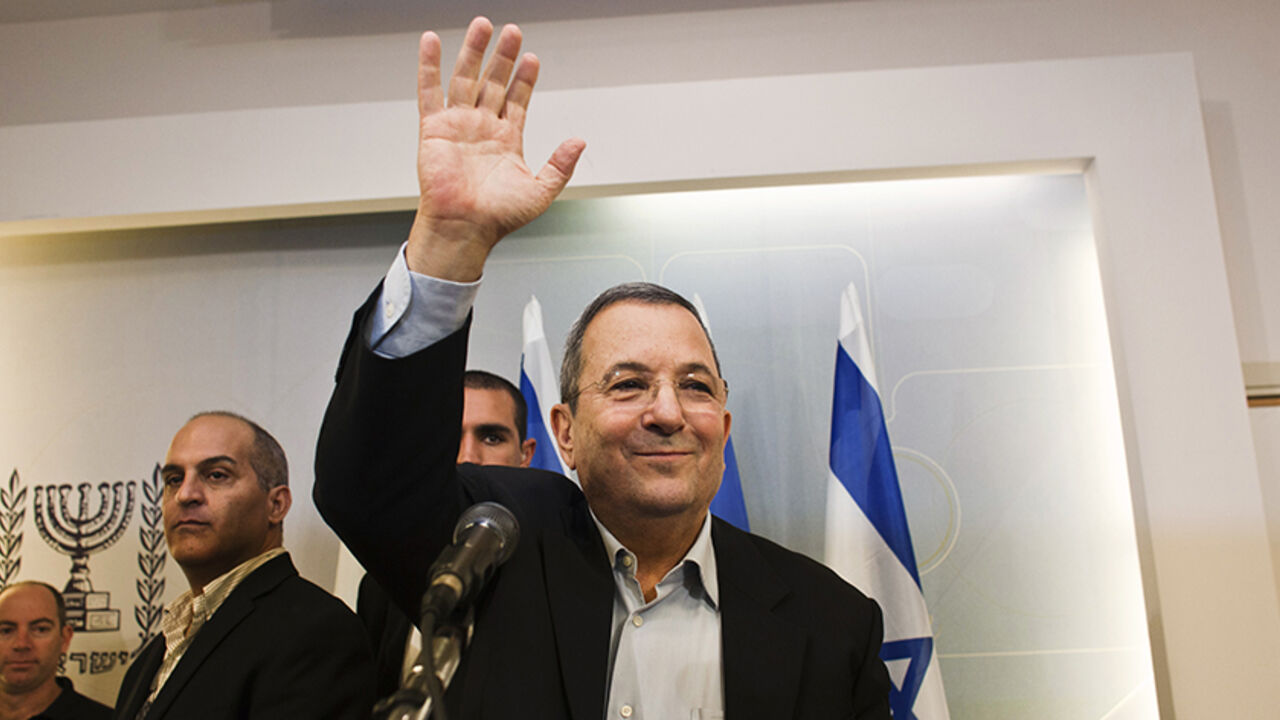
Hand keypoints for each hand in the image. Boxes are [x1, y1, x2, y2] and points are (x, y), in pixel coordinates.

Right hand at [407, 17, 585, 280]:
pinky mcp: (434, 129)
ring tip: (483, 25)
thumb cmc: (498, 218)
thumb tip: (579, 142)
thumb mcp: (540, 191)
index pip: (517, 99)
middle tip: (512, 31)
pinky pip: (429, 91)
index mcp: (506, 140)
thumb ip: (560, 165)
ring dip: (474, 51)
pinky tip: (432, 42)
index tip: (532, 58)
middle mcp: (482, 128)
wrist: (465, 228)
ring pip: (466, 78)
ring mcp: (458, 125)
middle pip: (493, 82)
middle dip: (503, 56)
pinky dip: (430, 66)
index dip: (524, 78)